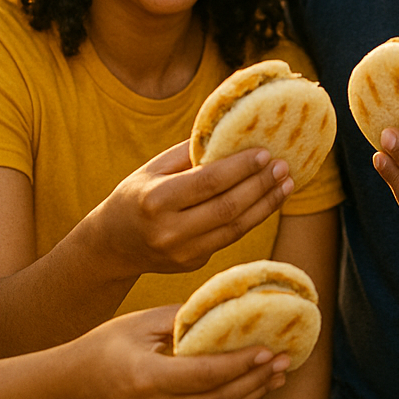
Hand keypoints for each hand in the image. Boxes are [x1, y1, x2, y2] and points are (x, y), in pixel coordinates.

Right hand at [62, 305, 287, 398]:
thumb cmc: (105, 346)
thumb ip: (184, 319)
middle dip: (256, 380)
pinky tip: (250, 386)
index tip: (268, 348)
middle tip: (285, 361)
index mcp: (145, 378)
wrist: (69, 388)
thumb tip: (227, 308)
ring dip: (250, 394)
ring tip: (277, 375)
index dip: (240, 363)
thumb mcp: (141, 323)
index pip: (205, 375)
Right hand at [89, 140, 292, 277]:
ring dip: (265, 205)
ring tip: (286, 183)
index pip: (208, 182)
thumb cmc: (136, 195)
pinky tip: (268, 200)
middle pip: (227, 208)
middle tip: (283, 166)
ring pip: (235, 228)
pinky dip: (252, 218)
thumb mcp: (153, 168)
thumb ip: (189, 153)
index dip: (240, 168)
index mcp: (156, 200)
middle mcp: (169, 231)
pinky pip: (229, 238)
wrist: (112, 245)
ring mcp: (182, 253)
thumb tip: (233, 133)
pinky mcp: (193, 264)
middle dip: (260, 185)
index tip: (265, 152)